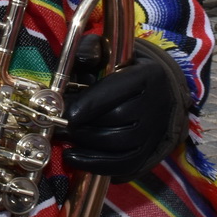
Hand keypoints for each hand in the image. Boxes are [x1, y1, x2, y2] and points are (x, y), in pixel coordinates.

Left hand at [62, 38, 178, 181]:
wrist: (152, 93)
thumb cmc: (121, 71)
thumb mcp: (108, 54)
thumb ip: (91, 52)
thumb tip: (79, 60)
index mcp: (149, 76)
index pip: (118, 91)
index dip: (90, 104)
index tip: (67, 114)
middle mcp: (158, 104)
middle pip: (118, 119)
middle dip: (85, 124)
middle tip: (59, 125)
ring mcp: (155, 131)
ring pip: (120, 144)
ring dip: (87, 143)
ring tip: (64, 138)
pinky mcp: (149, 152)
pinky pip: (123, 165)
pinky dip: (96, 164)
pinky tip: (74, 158)